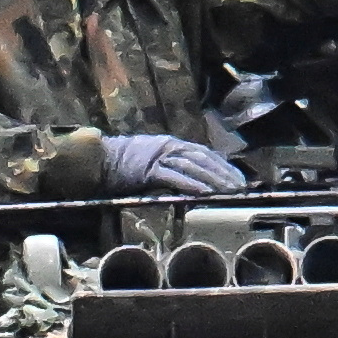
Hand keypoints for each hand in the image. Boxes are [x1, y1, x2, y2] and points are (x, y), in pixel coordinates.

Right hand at [97, 134, 246, 195]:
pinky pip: (174, 177)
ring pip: (193, 167)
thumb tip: (189, 183)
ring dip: (213, 180)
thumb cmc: (120, 166)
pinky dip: (191, 185)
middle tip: (241, 187)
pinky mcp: (148, 170)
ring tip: (229, 191)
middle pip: (203, 158)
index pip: (203, 153)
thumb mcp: (150, 164)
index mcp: (170, 144)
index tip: (237, 178)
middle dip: (224, 173)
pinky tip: (205, 193)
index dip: (222, 165)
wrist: (96, 160)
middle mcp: (168, 146)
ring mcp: (158, 157)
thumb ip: (169, 170)